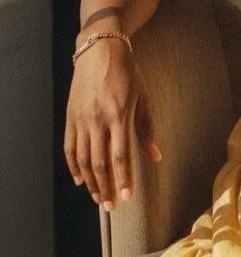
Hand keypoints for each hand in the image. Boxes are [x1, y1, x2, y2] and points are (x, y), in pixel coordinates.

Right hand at [64, 38, 160, 210]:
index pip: (121, 155)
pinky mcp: (70, 116)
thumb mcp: (143, 98)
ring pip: (82, 158)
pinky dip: (73, 165)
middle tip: (111, 206)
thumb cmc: (127, 74)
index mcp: (119, 115)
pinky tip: (79, 179)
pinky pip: (69, 146)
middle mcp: (98, 119)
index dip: (123, 179)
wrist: (100, 50)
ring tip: (98, 197)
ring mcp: (81, 118)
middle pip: (100, 162)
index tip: (127, 197)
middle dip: (106, 186)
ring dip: (90, 181)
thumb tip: (155, 157)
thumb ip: (146, 129)